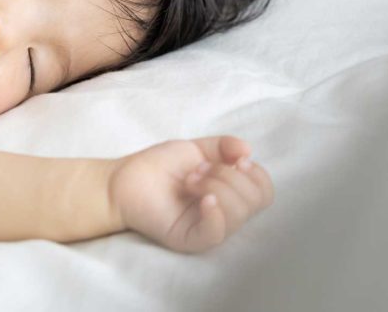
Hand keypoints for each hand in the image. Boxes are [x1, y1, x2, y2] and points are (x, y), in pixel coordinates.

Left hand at [108, 136, 273, 252]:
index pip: (264, 193)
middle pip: (255, 201)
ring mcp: (207, 228)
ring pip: (238, 214)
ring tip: (190, 180)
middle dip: (229, 176)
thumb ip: (224, 146)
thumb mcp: (196, 148)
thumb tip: (249, 151)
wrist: (124, 179)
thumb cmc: (159, 166)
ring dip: (216, 186)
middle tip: (198, 170)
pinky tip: (204, 198)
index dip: (256, 173)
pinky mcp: (190, 240)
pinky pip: (216, 233)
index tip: (236, 159)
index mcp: (229, 195)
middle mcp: (223, 214)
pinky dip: (216, 212)